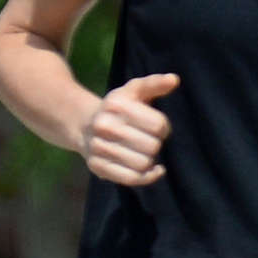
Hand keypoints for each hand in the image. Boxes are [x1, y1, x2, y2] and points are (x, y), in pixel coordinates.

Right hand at [79, 71, 178, 185]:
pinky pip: (132, 178)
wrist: (83, 125)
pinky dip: (147, 176)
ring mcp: (99, 148)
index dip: (163, 127)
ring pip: (144, 164)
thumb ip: (154, 84)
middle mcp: (104, 126)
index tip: (157, 127)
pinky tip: (152, 169)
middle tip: (149, 140)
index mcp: (116, 105)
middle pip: (152, 146)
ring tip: (144, 152)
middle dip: (156, 144)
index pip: (158, 125)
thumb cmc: (117, 109)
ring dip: (150, 160)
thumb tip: (174, 79)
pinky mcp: (97, 166)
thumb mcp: (134, 91)